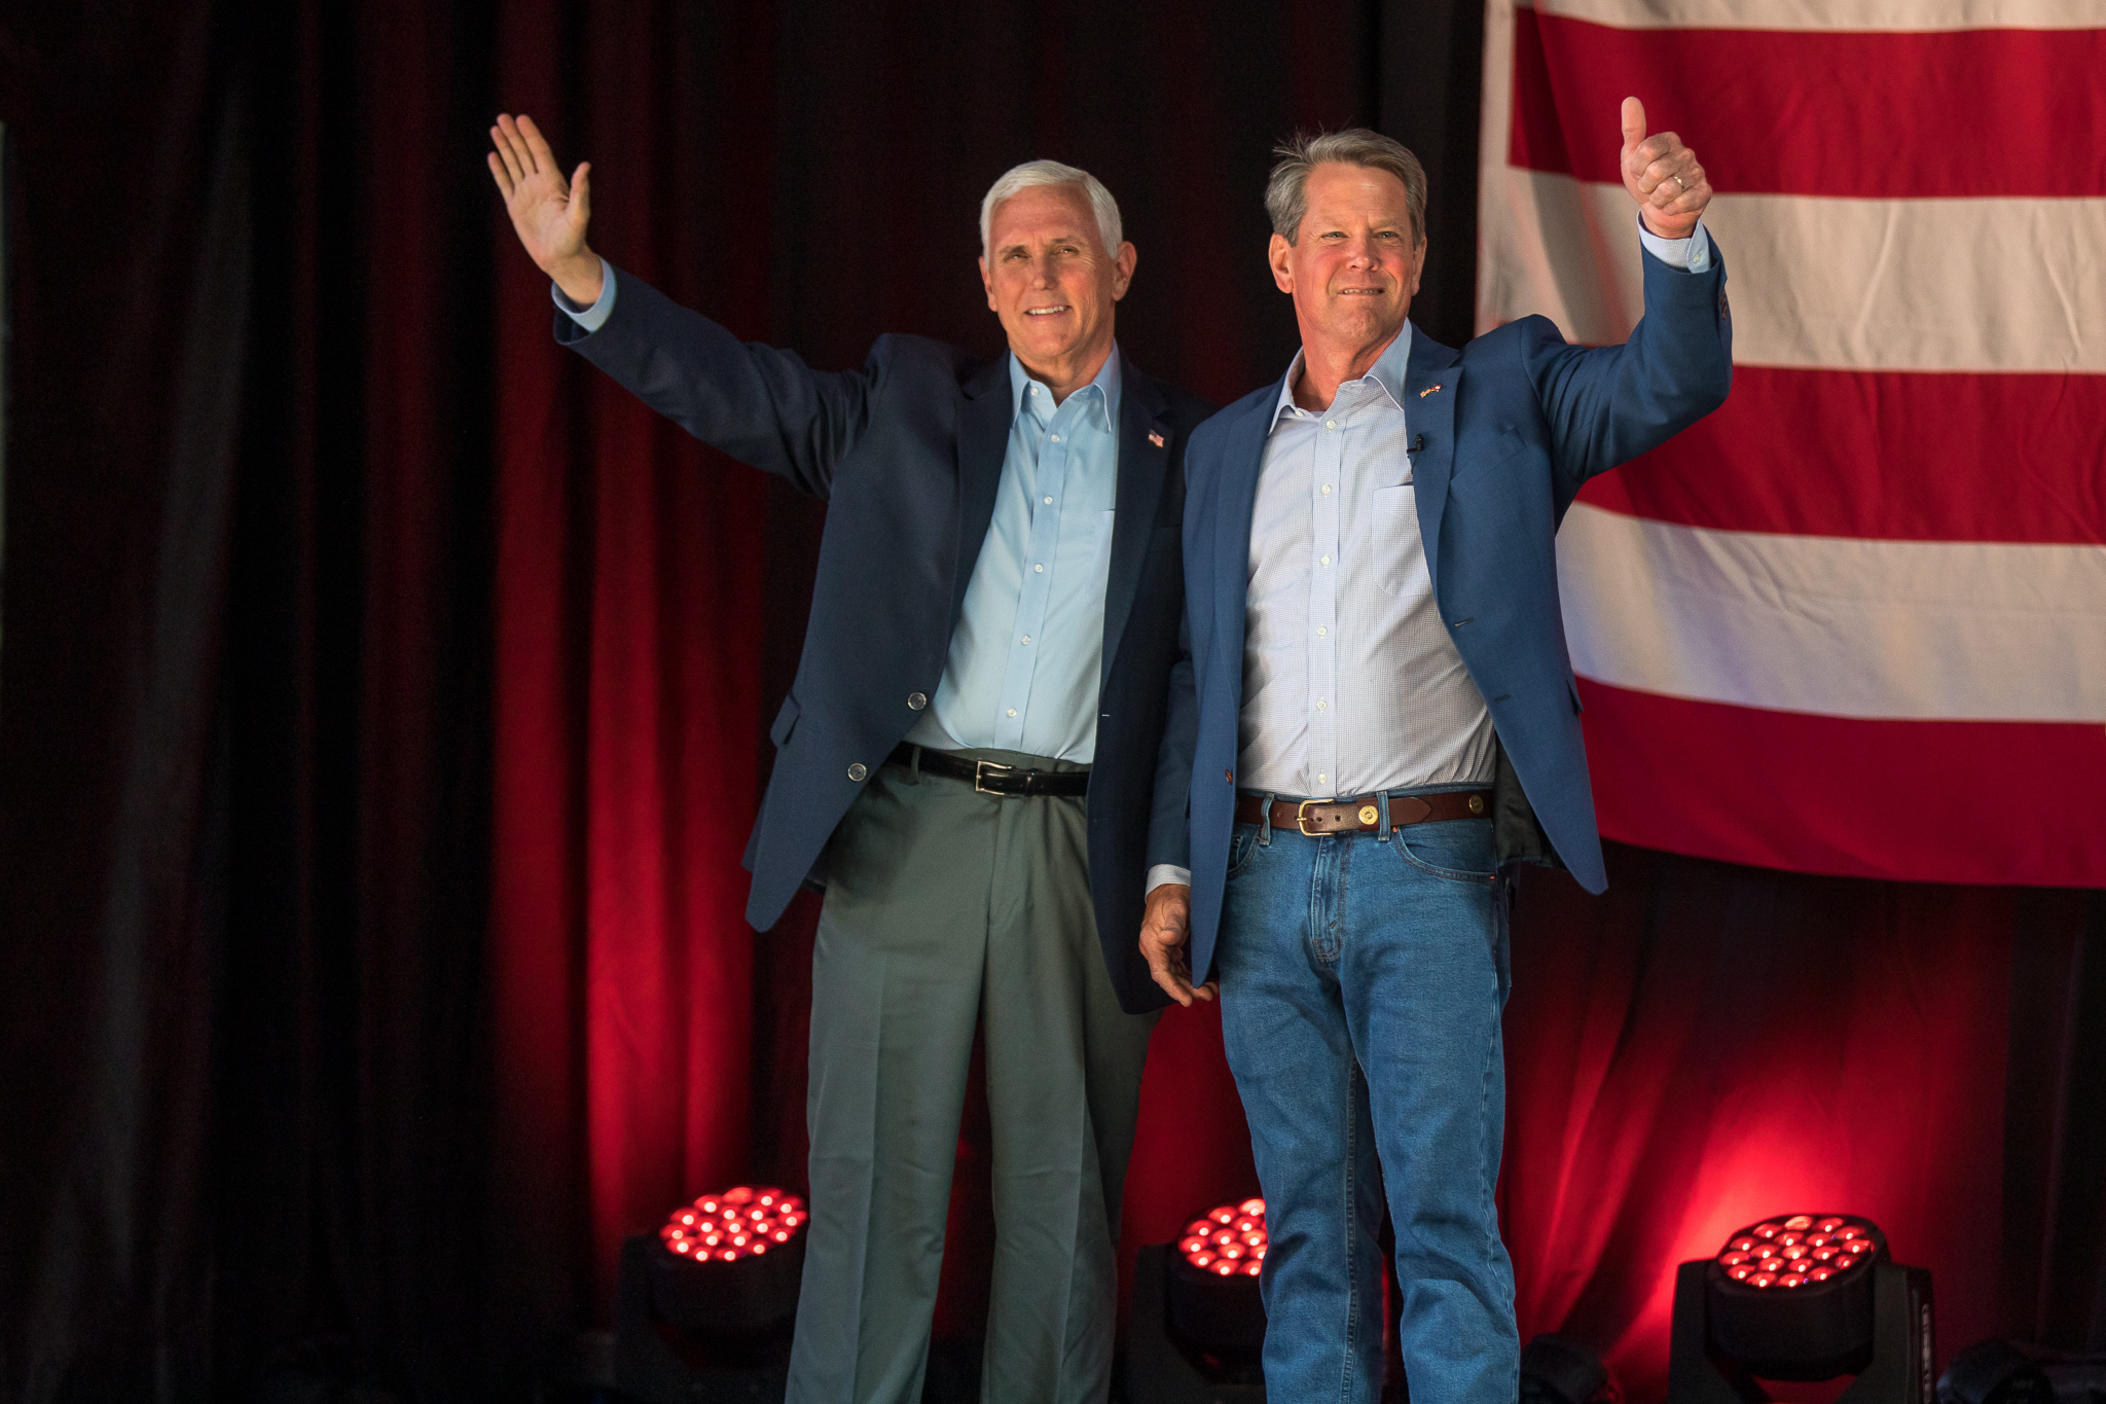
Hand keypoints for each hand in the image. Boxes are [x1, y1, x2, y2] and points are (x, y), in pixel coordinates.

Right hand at [487, 113, 603, 304]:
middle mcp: (539, 185)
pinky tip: (493, 155)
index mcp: (553, 183)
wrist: (560, 259)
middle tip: (503, 117)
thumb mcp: (579, 215)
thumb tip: (585, 166)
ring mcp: (526, 194)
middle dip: (514, 135)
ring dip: (505, 147)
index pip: (540, 152)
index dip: (531, 136)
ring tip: (496, 128)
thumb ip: (580, 191)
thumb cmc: (573, 239)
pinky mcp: (515, 207)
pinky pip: (505, 183)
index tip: (521, 119)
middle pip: (524, 154)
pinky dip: (499, 170)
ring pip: (513, 164)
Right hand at [1139, 883, 1214, 1006]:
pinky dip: (1189, 977)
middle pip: (1169, 977)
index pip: (1160, 972)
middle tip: (1207, 996)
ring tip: (1210, 992)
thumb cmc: (1173, 896)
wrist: (1171, 887)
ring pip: (1175, 975)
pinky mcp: (1169, 949)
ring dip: (1190, 985)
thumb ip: (1173, 924)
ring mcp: (1161, 950)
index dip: (1173, 989)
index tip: (1186, 1000)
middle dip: (1187, 989)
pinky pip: (1178, 968)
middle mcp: (1154, 949)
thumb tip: (1167, 940)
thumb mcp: (1176, 906)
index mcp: (1152, 941)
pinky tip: (1202, 982)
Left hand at [1619, 96, 1709, 240]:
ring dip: (1657, 199)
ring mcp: (1698, 172)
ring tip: (1660, 196)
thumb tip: (1630, 99)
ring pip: (1667, 190)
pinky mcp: (1704, 192)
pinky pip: (1682, 202)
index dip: (1636, 168)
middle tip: (1650, 187)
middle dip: (1645, 186)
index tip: (1639, 171)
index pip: (1646, 150)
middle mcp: (1687, 152)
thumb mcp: (1632, 156)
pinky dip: (1670, 208)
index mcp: (1670, 140)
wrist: (1657, 210)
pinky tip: (1671, 205)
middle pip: (1655, 171)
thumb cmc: (1644, 180)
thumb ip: (1632, 129)